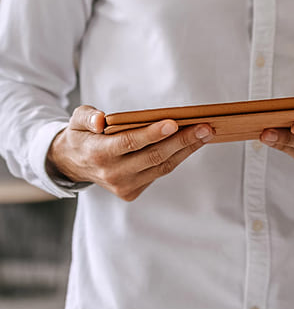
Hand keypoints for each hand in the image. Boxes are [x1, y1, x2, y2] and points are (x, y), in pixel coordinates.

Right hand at [46, 104, 212, 201]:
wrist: (72, 163)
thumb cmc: (82, 135)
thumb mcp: (76, 119)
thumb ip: (87, 117)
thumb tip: (100, 120)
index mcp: (98, 153)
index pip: (129, 143)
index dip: (151, 134)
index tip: (173, 123)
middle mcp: (112, 173)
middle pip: (153, 156)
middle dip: (182, 141)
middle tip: (205, 127)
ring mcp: (123, 185)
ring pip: (162, 166)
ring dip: (187, 149)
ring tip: (206, 133)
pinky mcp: (132, 192)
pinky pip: (160, 172)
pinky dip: (178, 157)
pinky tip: (192, 143)